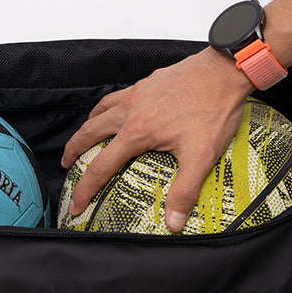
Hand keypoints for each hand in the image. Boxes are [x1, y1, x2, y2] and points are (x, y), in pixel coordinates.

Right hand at [60, 47, 254, 231]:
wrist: (225, 71)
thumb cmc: (215, 108)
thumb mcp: (202, 156)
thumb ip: (184, 191)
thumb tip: (173, 222)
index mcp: (137, 132)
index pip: (100, 167)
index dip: (84, 189)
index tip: (76, 204)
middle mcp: (130, 111)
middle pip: (88, 133)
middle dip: (72, 151)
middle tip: (66, 164)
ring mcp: (136, 93)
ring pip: (98, 111)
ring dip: (86, 127)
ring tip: (82, 138)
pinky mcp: (146, 83)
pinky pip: (115, 96)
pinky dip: (105, 107)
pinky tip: (113, 111)